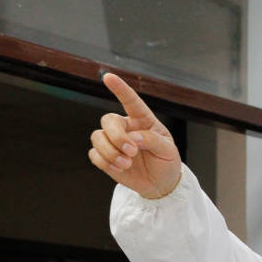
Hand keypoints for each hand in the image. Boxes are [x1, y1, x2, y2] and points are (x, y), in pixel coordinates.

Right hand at [88, 72, 181, 198]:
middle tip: (132, 152)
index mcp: (143, 120)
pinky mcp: (105, 156)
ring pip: (97, 137)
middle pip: (108, 120)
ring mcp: (113, 141)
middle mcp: (126, 127)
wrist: (160, 184)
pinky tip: (120, 168)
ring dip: (110, 151)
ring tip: (127, 163)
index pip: (131, 101)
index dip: (120, 89)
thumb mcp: (168, 150)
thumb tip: (133, 137)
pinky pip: (94, 154)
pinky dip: (105, 162)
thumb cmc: (166, 162)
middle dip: (117, 136)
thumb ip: (152, 140)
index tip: (108, 77)